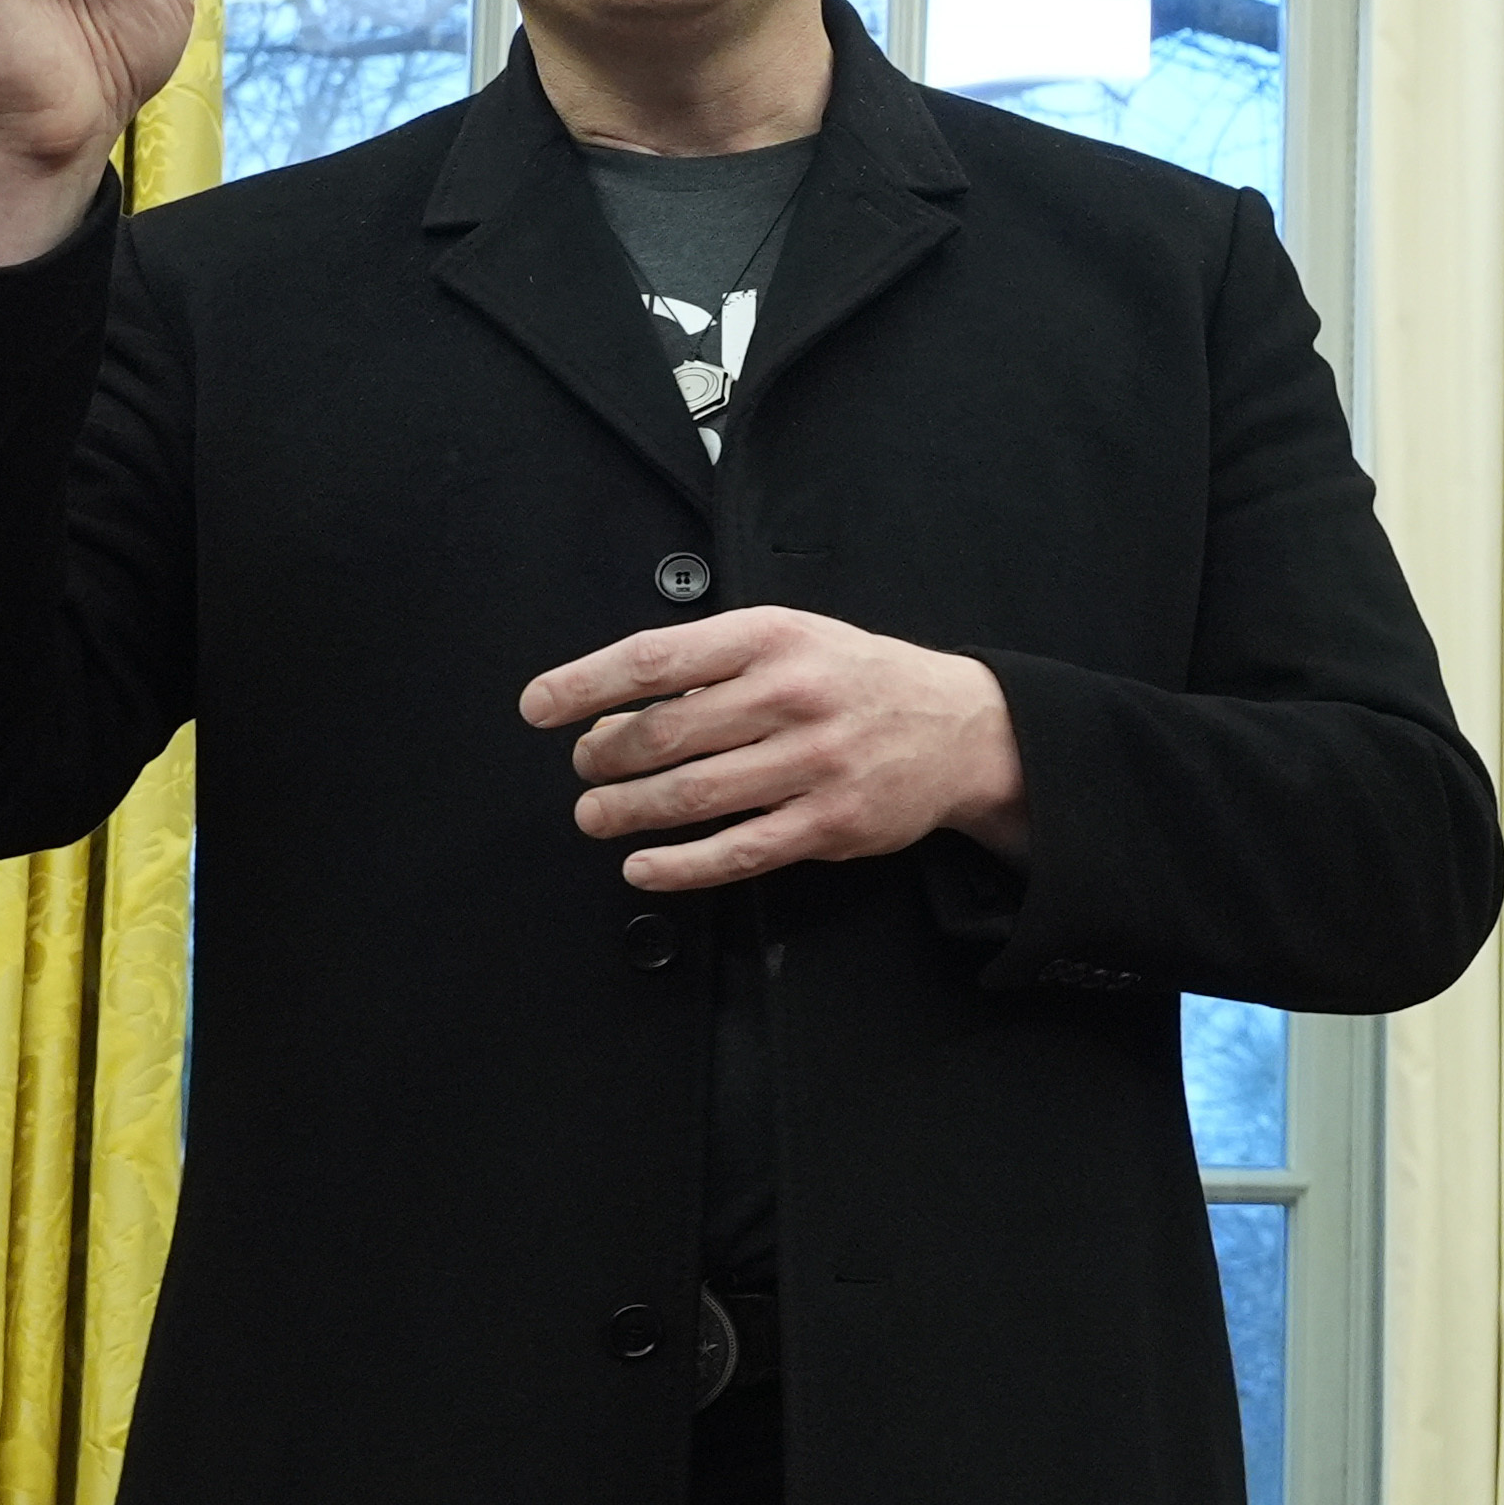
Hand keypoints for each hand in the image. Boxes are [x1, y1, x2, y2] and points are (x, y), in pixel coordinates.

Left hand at [522, 608, 1030, 890]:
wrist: (964, 728)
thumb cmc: (860, 680)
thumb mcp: (793, 638)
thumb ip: (714, 665)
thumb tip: (616, 707)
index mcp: (773, 639)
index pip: (654, 660)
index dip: (584, 686)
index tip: (539, 707)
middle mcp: (792, 696)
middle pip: (663, 734)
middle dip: (602, 758)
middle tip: (584, 768)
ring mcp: (813, 763)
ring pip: (691, 795)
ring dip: (626, 811)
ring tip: (597, 814)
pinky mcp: (829, 822)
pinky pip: (737, 851)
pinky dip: (679, 865)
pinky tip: (644, 865)